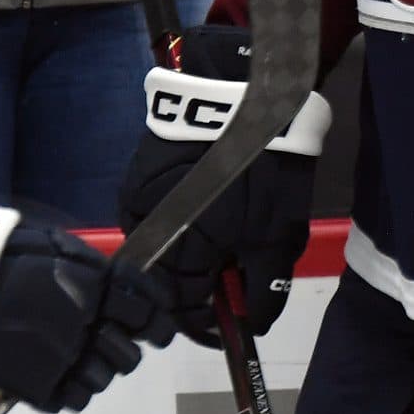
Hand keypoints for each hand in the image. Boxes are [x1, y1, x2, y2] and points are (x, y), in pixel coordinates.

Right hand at [0, 197, 173, 411]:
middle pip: (131, 355)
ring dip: (95, 371)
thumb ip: (91, 267)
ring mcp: (66, 359)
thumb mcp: (55, 244)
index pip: (148, 310)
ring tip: (74, 359)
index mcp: (98, 286)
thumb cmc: (1, 254)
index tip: (158, 329)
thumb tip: (119, 283)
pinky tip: (56, 375)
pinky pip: (76, 399)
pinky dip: (70, 390)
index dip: (158, 322)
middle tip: (107, 344)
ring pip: (104, 380)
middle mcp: (90, 325)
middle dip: (124, 350)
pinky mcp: (40, 386)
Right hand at [120, 26, 328, 344]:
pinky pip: (159, 219)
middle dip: (201, 287)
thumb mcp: (277, 233)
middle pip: (169, 282)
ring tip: (227, 239)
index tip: (233, 321)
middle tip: (237, 272)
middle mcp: (146, 233)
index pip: (183, 311)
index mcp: (177, 252)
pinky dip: (183, 225)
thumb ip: (263, 285)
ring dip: (191, 255)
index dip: (209, 322)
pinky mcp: (138, 177)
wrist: (239, 90)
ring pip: (164, 250)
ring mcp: (136, 203)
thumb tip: (252, 324)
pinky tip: (210, 211)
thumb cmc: (262, 166)